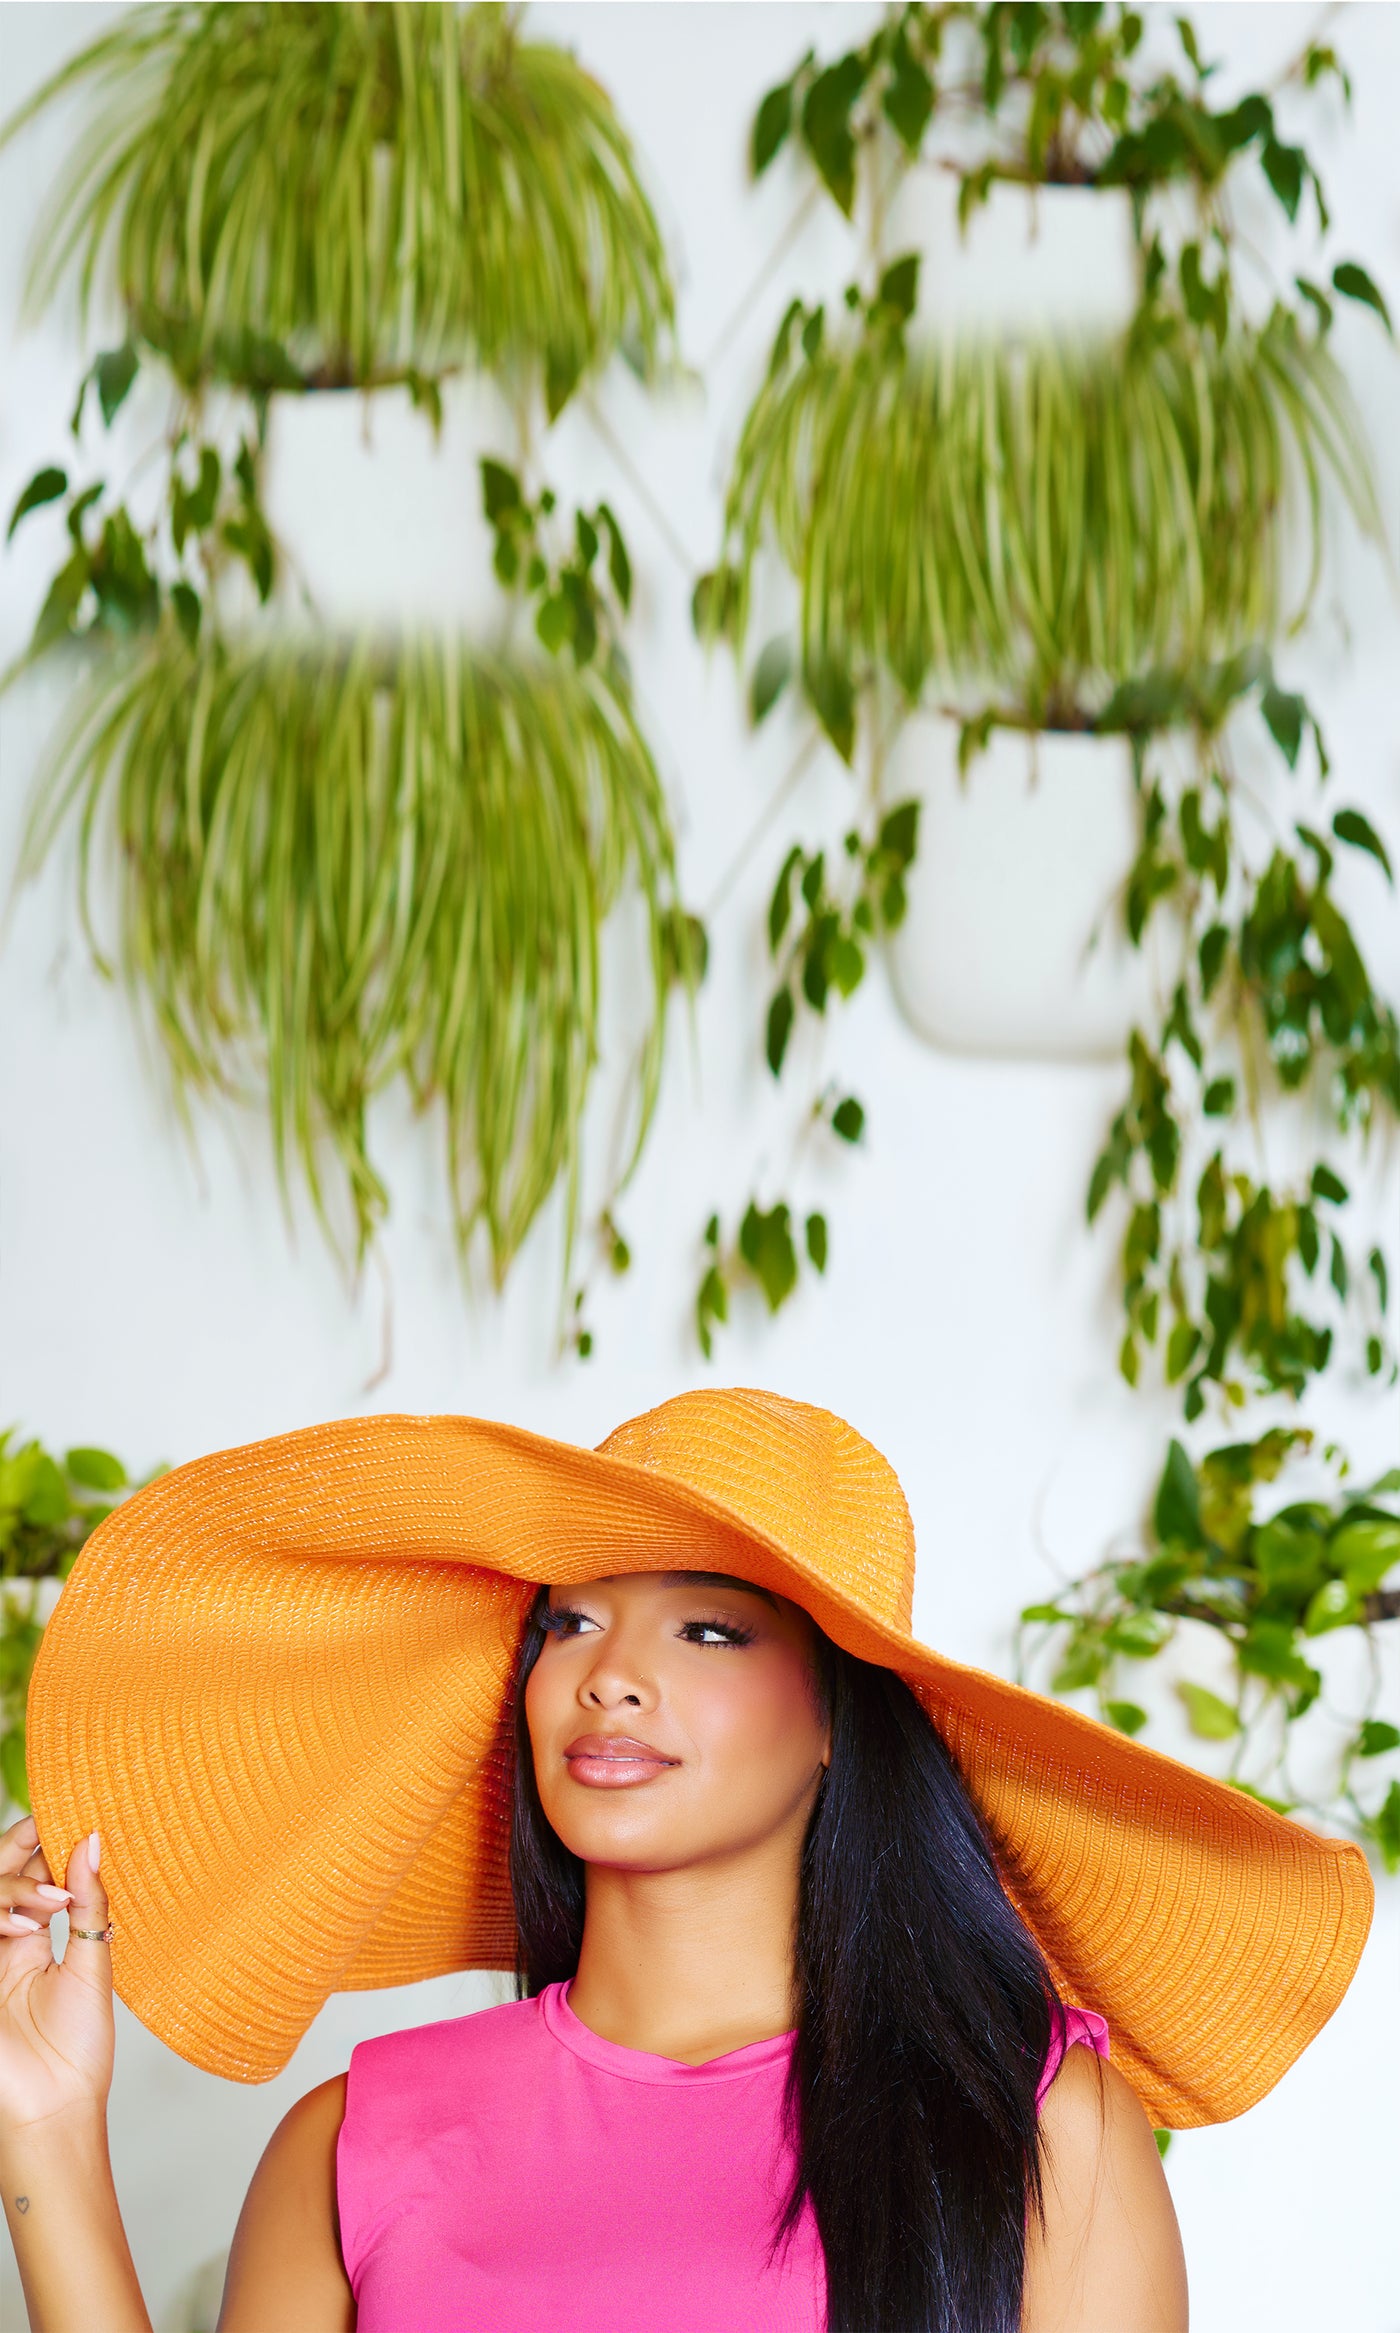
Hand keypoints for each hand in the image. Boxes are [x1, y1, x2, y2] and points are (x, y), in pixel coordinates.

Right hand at [0, 1812, 113, 2134]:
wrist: (53, 2111)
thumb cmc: (76, 2052)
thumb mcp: (92, 1965)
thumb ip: (88, 1904)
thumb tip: (94, 1841)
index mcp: (32, 1942)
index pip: (29, 1874)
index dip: (44, 1842)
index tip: (73, 1814)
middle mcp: (3, 1946)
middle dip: (20, 1851)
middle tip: (49, 1836)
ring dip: (14, 1889)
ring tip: (48, 1908)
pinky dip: (1, 1915)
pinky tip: (24, 1928)